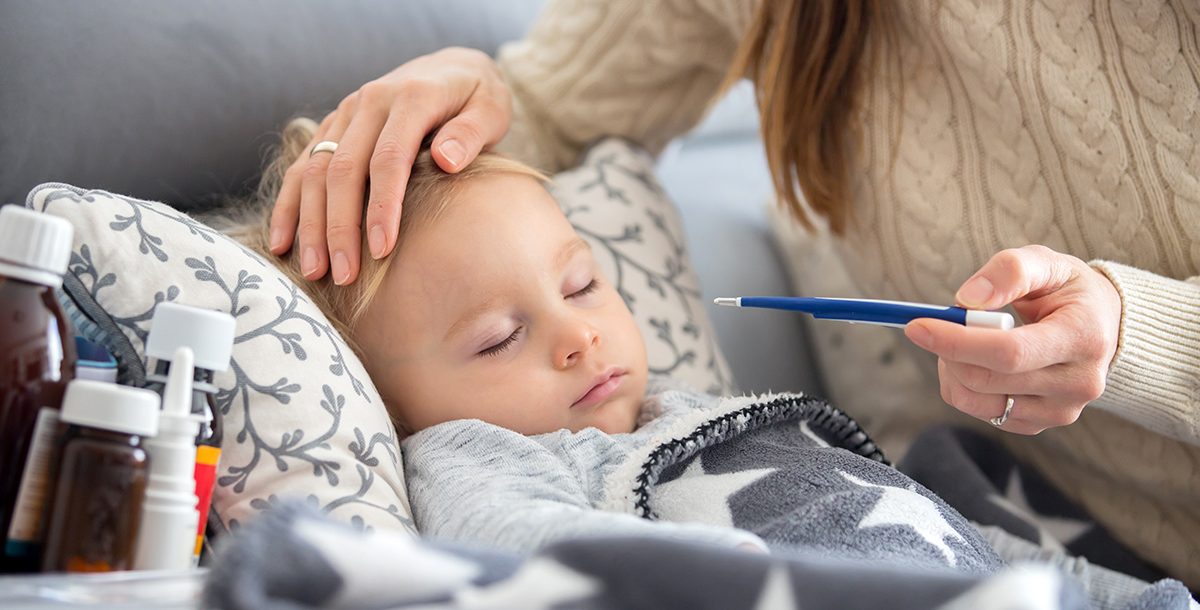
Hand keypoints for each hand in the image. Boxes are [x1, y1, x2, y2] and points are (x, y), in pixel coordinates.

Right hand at [269, 47, 512, 283]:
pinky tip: (283, 243)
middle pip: (343, 169)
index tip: (382, 250)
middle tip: (344, 275)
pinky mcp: (334, 125)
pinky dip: (290, 205)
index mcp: (411, 97)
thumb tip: (446, 160)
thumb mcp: (491, 109)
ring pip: (315, 169)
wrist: (452, 67)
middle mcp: (370, 101)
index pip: (389, 159)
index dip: (382, 206)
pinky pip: (303, 166)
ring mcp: (347, 113)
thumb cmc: (478, 97)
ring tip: (315, 271)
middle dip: (340, 226)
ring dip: (311, 223)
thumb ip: (471, 133)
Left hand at [903, 245, 1122, 434]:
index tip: (918, 326)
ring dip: (952, 370)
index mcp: (1084, 337)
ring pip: (978, 402)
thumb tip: (968, 299)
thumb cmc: (1068, 290)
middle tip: (939, 325)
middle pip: (987, 380)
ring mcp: (1061, 410)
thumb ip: (1009, 270)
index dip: (956, 341)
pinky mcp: (1042, 424)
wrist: (1101, 325)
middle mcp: (1079, 382)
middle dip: (949, 351)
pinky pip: (984, 413)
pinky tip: (977, 362)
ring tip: (962, 342)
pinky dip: (965, 387)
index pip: (1008, 352)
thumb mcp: (1046, 263)